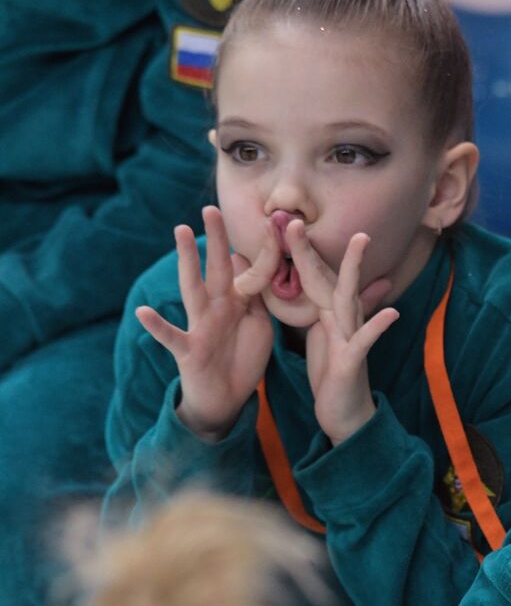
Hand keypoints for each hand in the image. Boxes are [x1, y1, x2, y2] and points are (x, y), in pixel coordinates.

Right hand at [136, 206, 273, 442]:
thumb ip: (259, 298)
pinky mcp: (188, 350)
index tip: (272, 224)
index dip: (264, 253)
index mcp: (236, 302)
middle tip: (212, 208)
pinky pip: (171, 336)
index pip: (251, 273)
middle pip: (217, 268)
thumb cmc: (241, 357)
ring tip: (180, 232)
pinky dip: (157, 326)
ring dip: (187, 260)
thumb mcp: (259, 325)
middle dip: (216, 240)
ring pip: (192, 288)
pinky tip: (144, 312)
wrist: (227, 398)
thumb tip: (259, 266)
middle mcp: (217, 307)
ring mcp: (200, 325)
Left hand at [296, 233, 399, 444]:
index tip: (279, 224)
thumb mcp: (327, 338)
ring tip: (360, 243)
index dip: (296, 252)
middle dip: (312, 251)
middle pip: (327, 278)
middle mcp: (342, 321)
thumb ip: (329, 309)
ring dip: (353, 272)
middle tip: (297, 220)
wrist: (346, 415)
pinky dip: (378, 326)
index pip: (311, 278)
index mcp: (328, 315)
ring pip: (349, 300)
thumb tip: (332, 286)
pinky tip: (393, 312)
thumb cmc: (335, 376)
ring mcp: (350, 338)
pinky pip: (365, 341)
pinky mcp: (352, 362)